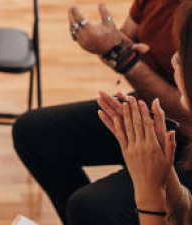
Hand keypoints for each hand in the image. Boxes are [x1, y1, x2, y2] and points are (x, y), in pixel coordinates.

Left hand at [68, 4, 120, 54]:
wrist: (113, 51)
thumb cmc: (112, 36)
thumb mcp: (110, 23)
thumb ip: (104, 13)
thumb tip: (101, 3)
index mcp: (90, 30)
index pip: (79, 18)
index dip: (75, 11)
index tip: (73, 5)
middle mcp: (84, 36)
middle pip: (74, 23)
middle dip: (71, 14)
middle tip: (71, 7)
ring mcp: (82, 41)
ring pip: (73, 30)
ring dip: (71, 21)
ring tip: (71, 14)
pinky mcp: (82, 45)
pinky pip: (74, 36)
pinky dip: (73, 29)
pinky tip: (74, 24)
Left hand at [98, 96, 174, 210]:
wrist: (149, 187)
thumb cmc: (161, 172)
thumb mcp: (169, 158)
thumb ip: (170, 143)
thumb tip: (173, 131)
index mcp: (153, 145)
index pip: (147, 124)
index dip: (143, 112)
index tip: (141, 101)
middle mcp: (141, 145)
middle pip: (136, 123)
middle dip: (132, 109)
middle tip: (129, 97)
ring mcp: (132, 148)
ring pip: (126, 128)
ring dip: (123, 114)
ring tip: (120, 103)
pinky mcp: (125, 152)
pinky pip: (120, 136)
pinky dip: (116, 126)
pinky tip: (112, 117)